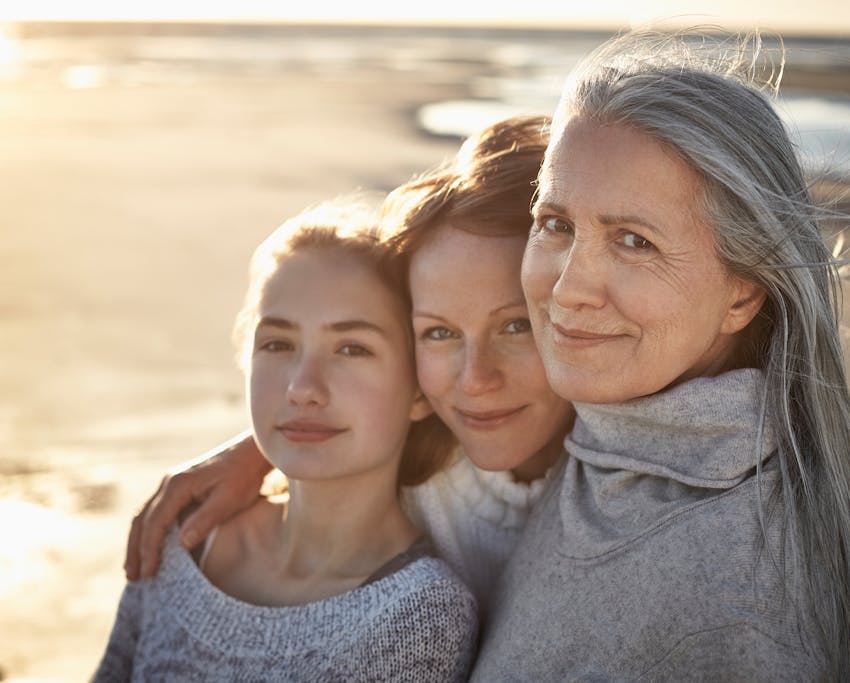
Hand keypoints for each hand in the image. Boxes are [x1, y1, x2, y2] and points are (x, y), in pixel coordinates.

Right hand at [124, 430, 270, 579]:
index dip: (149, 550)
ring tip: (136, 568)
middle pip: (143, 519)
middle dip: (136, 549)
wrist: (253, 451)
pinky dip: (150, 531)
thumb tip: (182, 544)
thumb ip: (204, 520)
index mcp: (177, 485)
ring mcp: (172, 483)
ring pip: (146, 515)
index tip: (147, 573)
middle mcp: (169, 482)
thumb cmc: (244, 475)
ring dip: (139, 541)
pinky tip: (151, 546)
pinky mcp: (180, 487)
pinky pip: (158, 511)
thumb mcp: (228, 500)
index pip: (155, 523)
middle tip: (133, 577)